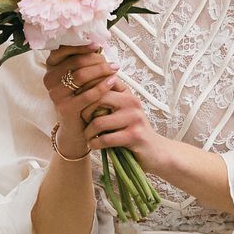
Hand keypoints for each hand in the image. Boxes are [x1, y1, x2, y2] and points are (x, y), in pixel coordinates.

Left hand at [42, 44, 160, 163]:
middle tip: (83, 122)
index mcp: (127, 93)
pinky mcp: (135, 136)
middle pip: (98, 98)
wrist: (154, 150)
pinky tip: (94, 145)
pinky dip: (95, 144)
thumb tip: (81, 84)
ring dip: (88, 132)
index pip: (101, 82)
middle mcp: (132, 102)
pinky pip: (105, 139)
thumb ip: (107, 98)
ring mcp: (134, 118)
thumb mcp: (122, 110)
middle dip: (84, 112)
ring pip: (99, 122)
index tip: (78, 102)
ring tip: (88, 137)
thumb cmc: (132, 130)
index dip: (85, 90)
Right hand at [43, 44, 118, 154]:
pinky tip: (113, 82)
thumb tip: (98, 44)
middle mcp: (49, 79)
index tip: (98, 45)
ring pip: (81, 76)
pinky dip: (102, 86)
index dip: (80, 46)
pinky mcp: (65, 108)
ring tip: (115, 70)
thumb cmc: (81, 96)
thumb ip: (84, 61)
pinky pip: (87, 94)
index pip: (62, 50)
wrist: (76, 126)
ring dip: (101, 71)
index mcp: (50, 67)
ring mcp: (55, 94)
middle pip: (75, 62)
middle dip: (97, 60)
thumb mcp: (79, 77)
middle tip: (113, 62)